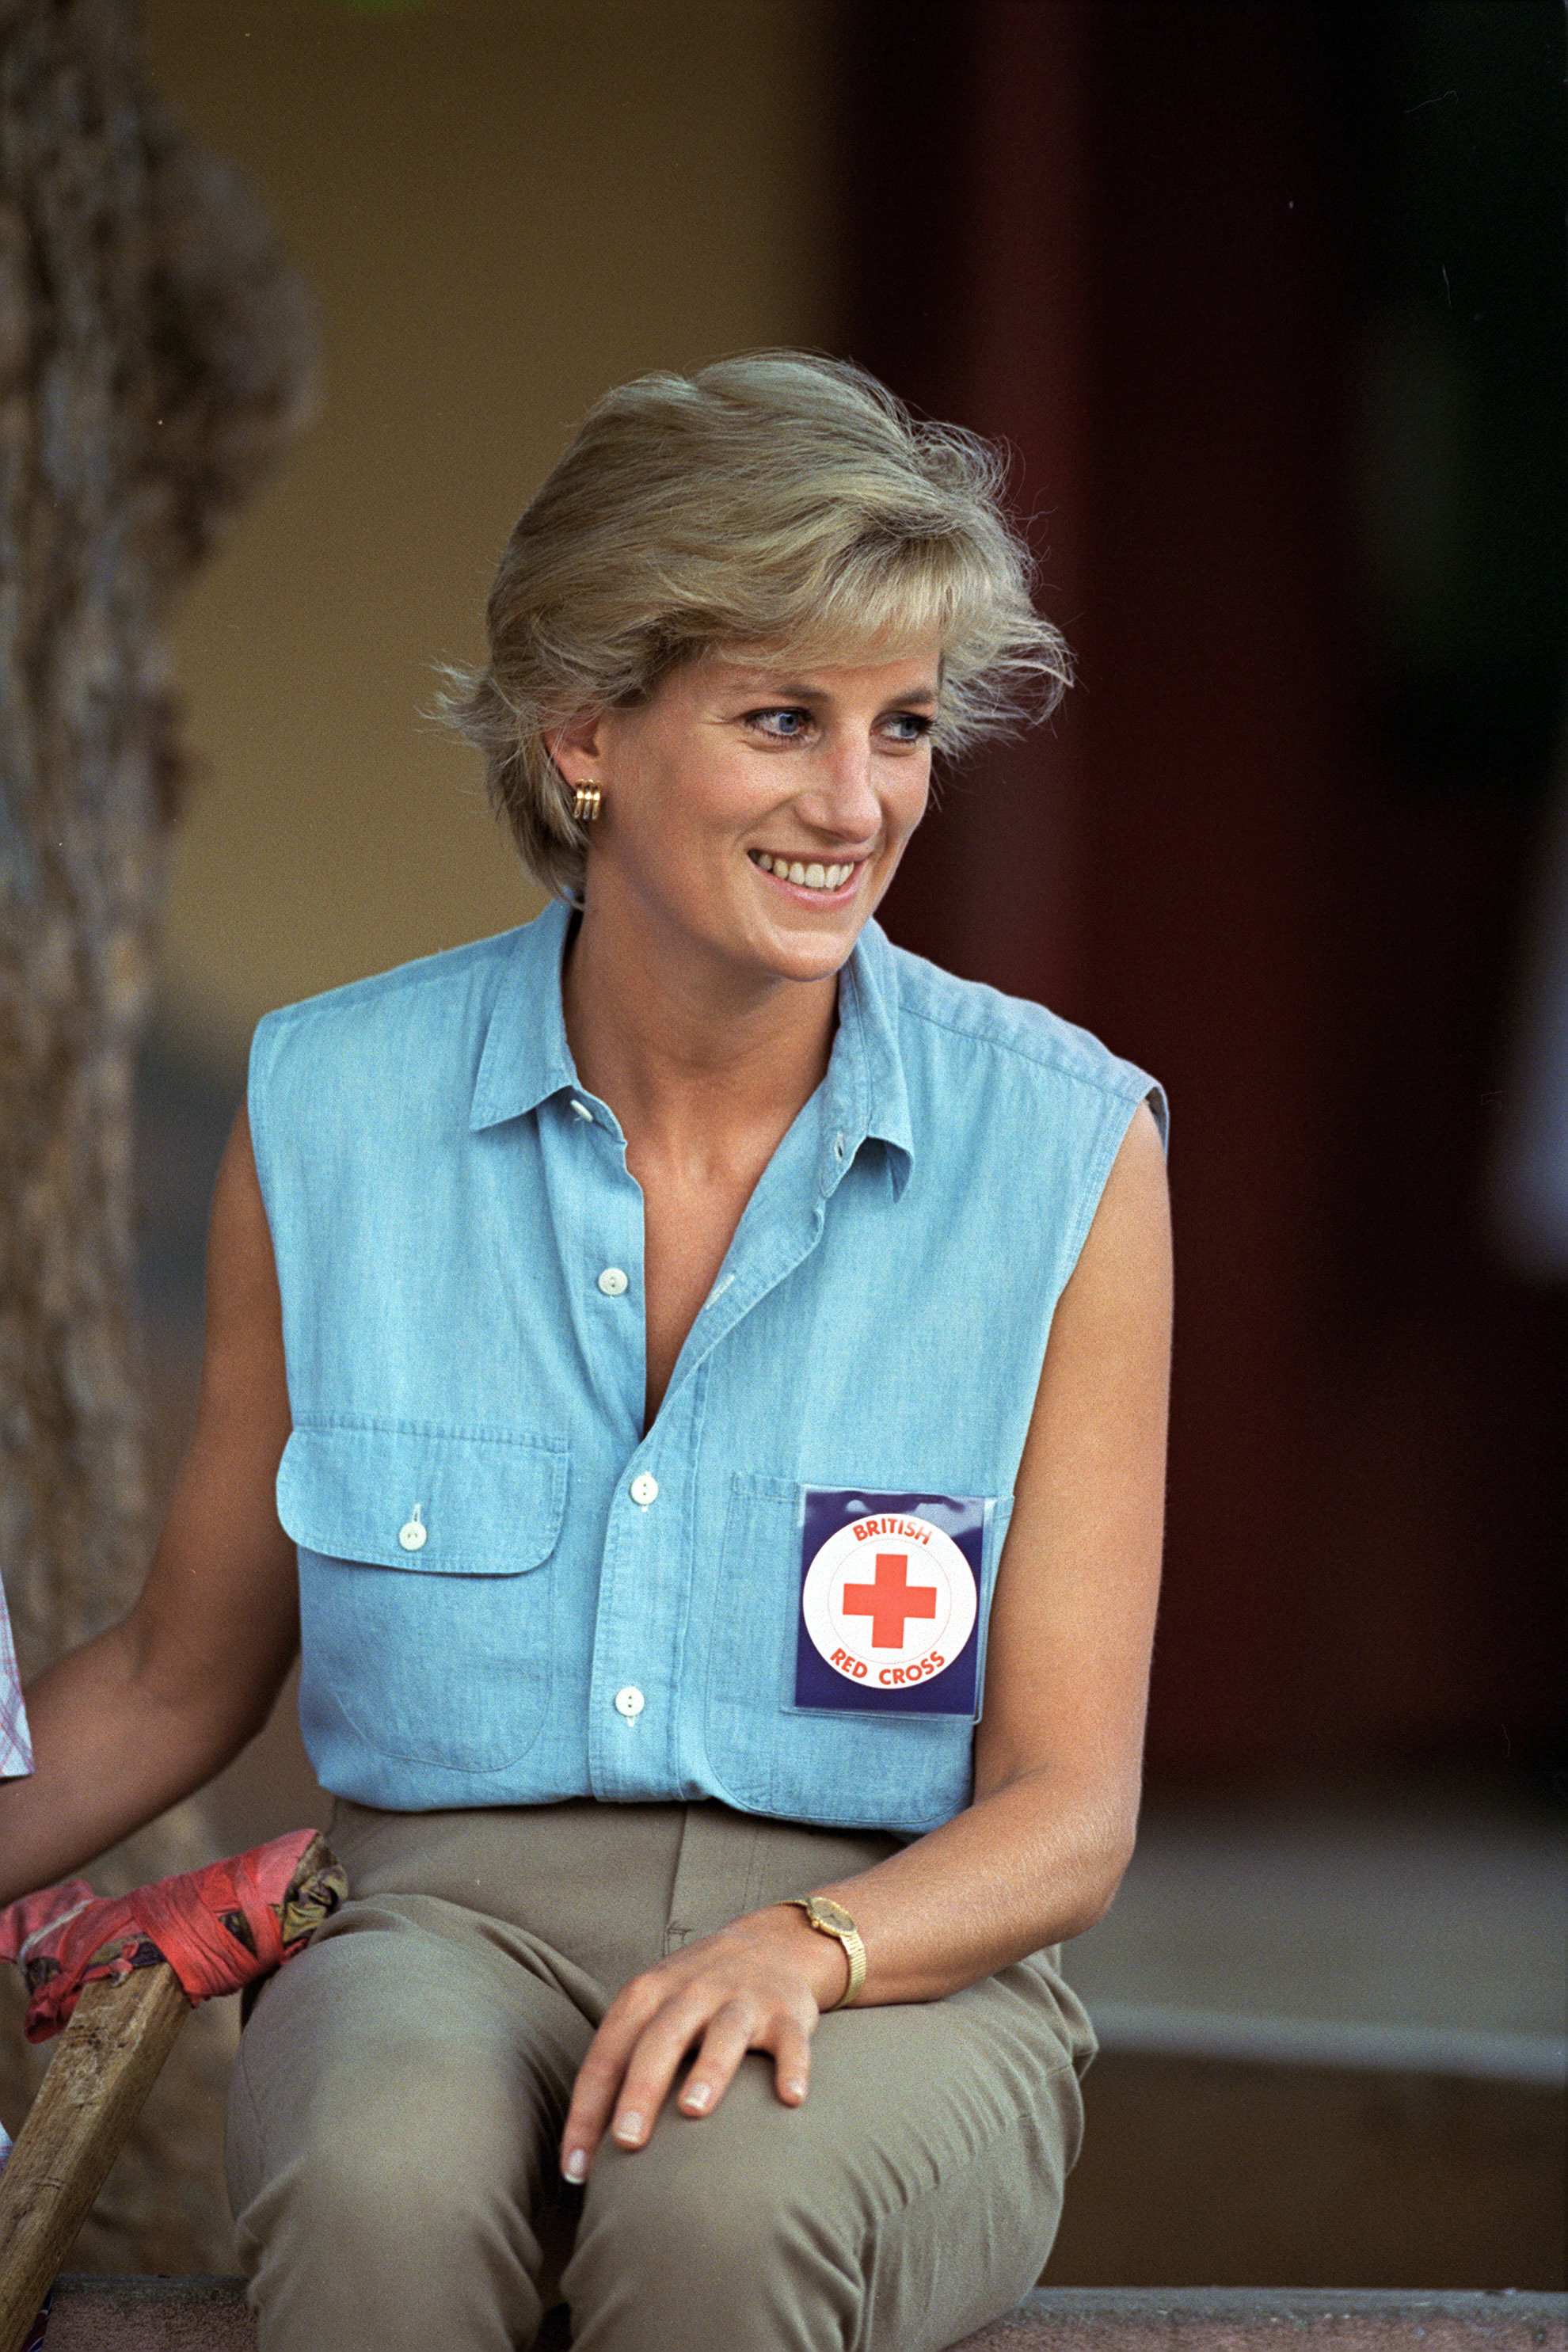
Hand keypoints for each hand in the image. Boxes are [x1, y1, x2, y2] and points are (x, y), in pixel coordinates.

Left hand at [559, 1904, 849, 2181]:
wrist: (771, 1943)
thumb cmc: (693, 1996)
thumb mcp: (651, 2008)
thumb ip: (622, 2062)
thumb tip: (584, 2148)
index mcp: (648, 1995)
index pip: (608, 2053)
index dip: (587, 2110)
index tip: (574, 2170)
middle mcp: (692, 1992)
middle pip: (661, 2039)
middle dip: (641, 2088)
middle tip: (626, 2141)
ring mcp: (742, 1999)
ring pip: (723, 2032)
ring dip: (708, 2069)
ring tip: (694, 2111)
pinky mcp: (786, 2012)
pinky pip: (791, 2041)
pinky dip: (792, 2067)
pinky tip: (791, 2098)